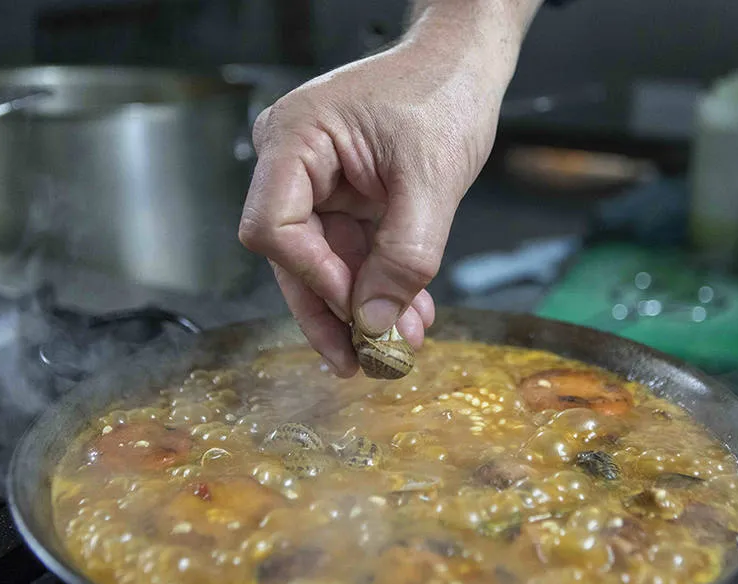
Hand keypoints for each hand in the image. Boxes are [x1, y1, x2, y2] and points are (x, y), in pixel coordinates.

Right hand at [239, 1, 537, 376]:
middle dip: (335, 312)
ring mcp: (315, 182)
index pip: (273, 228)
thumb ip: (403, 258)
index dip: (312, 277)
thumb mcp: (431, 182)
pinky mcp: (342, 197)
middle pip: (294, 257)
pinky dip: (379, 285)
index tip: (358, 309)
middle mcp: (293, 162)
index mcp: (296, 140)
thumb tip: (373, 326)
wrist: (464, 66)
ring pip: (325, 264)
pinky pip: (351, 252)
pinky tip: (408, 317)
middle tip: (365, 362)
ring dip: (364, 308)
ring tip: (400, 346)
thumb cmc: (444, 95)